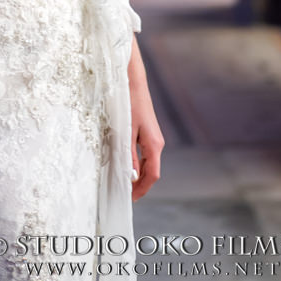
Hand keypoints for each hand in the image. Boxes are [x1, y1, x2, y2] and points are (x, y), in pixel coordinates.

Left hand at [127, 36, 164, 200]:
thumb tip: (130, 176)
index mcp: (154, 145)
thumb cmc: (128, 103)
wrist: (132, 81)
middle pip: (151, 171)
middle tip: (124, 194)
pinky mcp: (147, 132)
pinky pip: (145, 154)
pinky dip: (137, 163)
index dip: (142, 189)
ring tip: (123, 183)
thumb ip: (128, 154)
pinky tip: (126, 165)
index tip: (130, 199)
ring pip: (148, 163)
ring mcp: (153, 138)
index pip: (152, 175)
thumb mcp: (126, 131)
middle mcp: (157, 143)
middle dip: (139, 185)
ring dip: (137, 174)